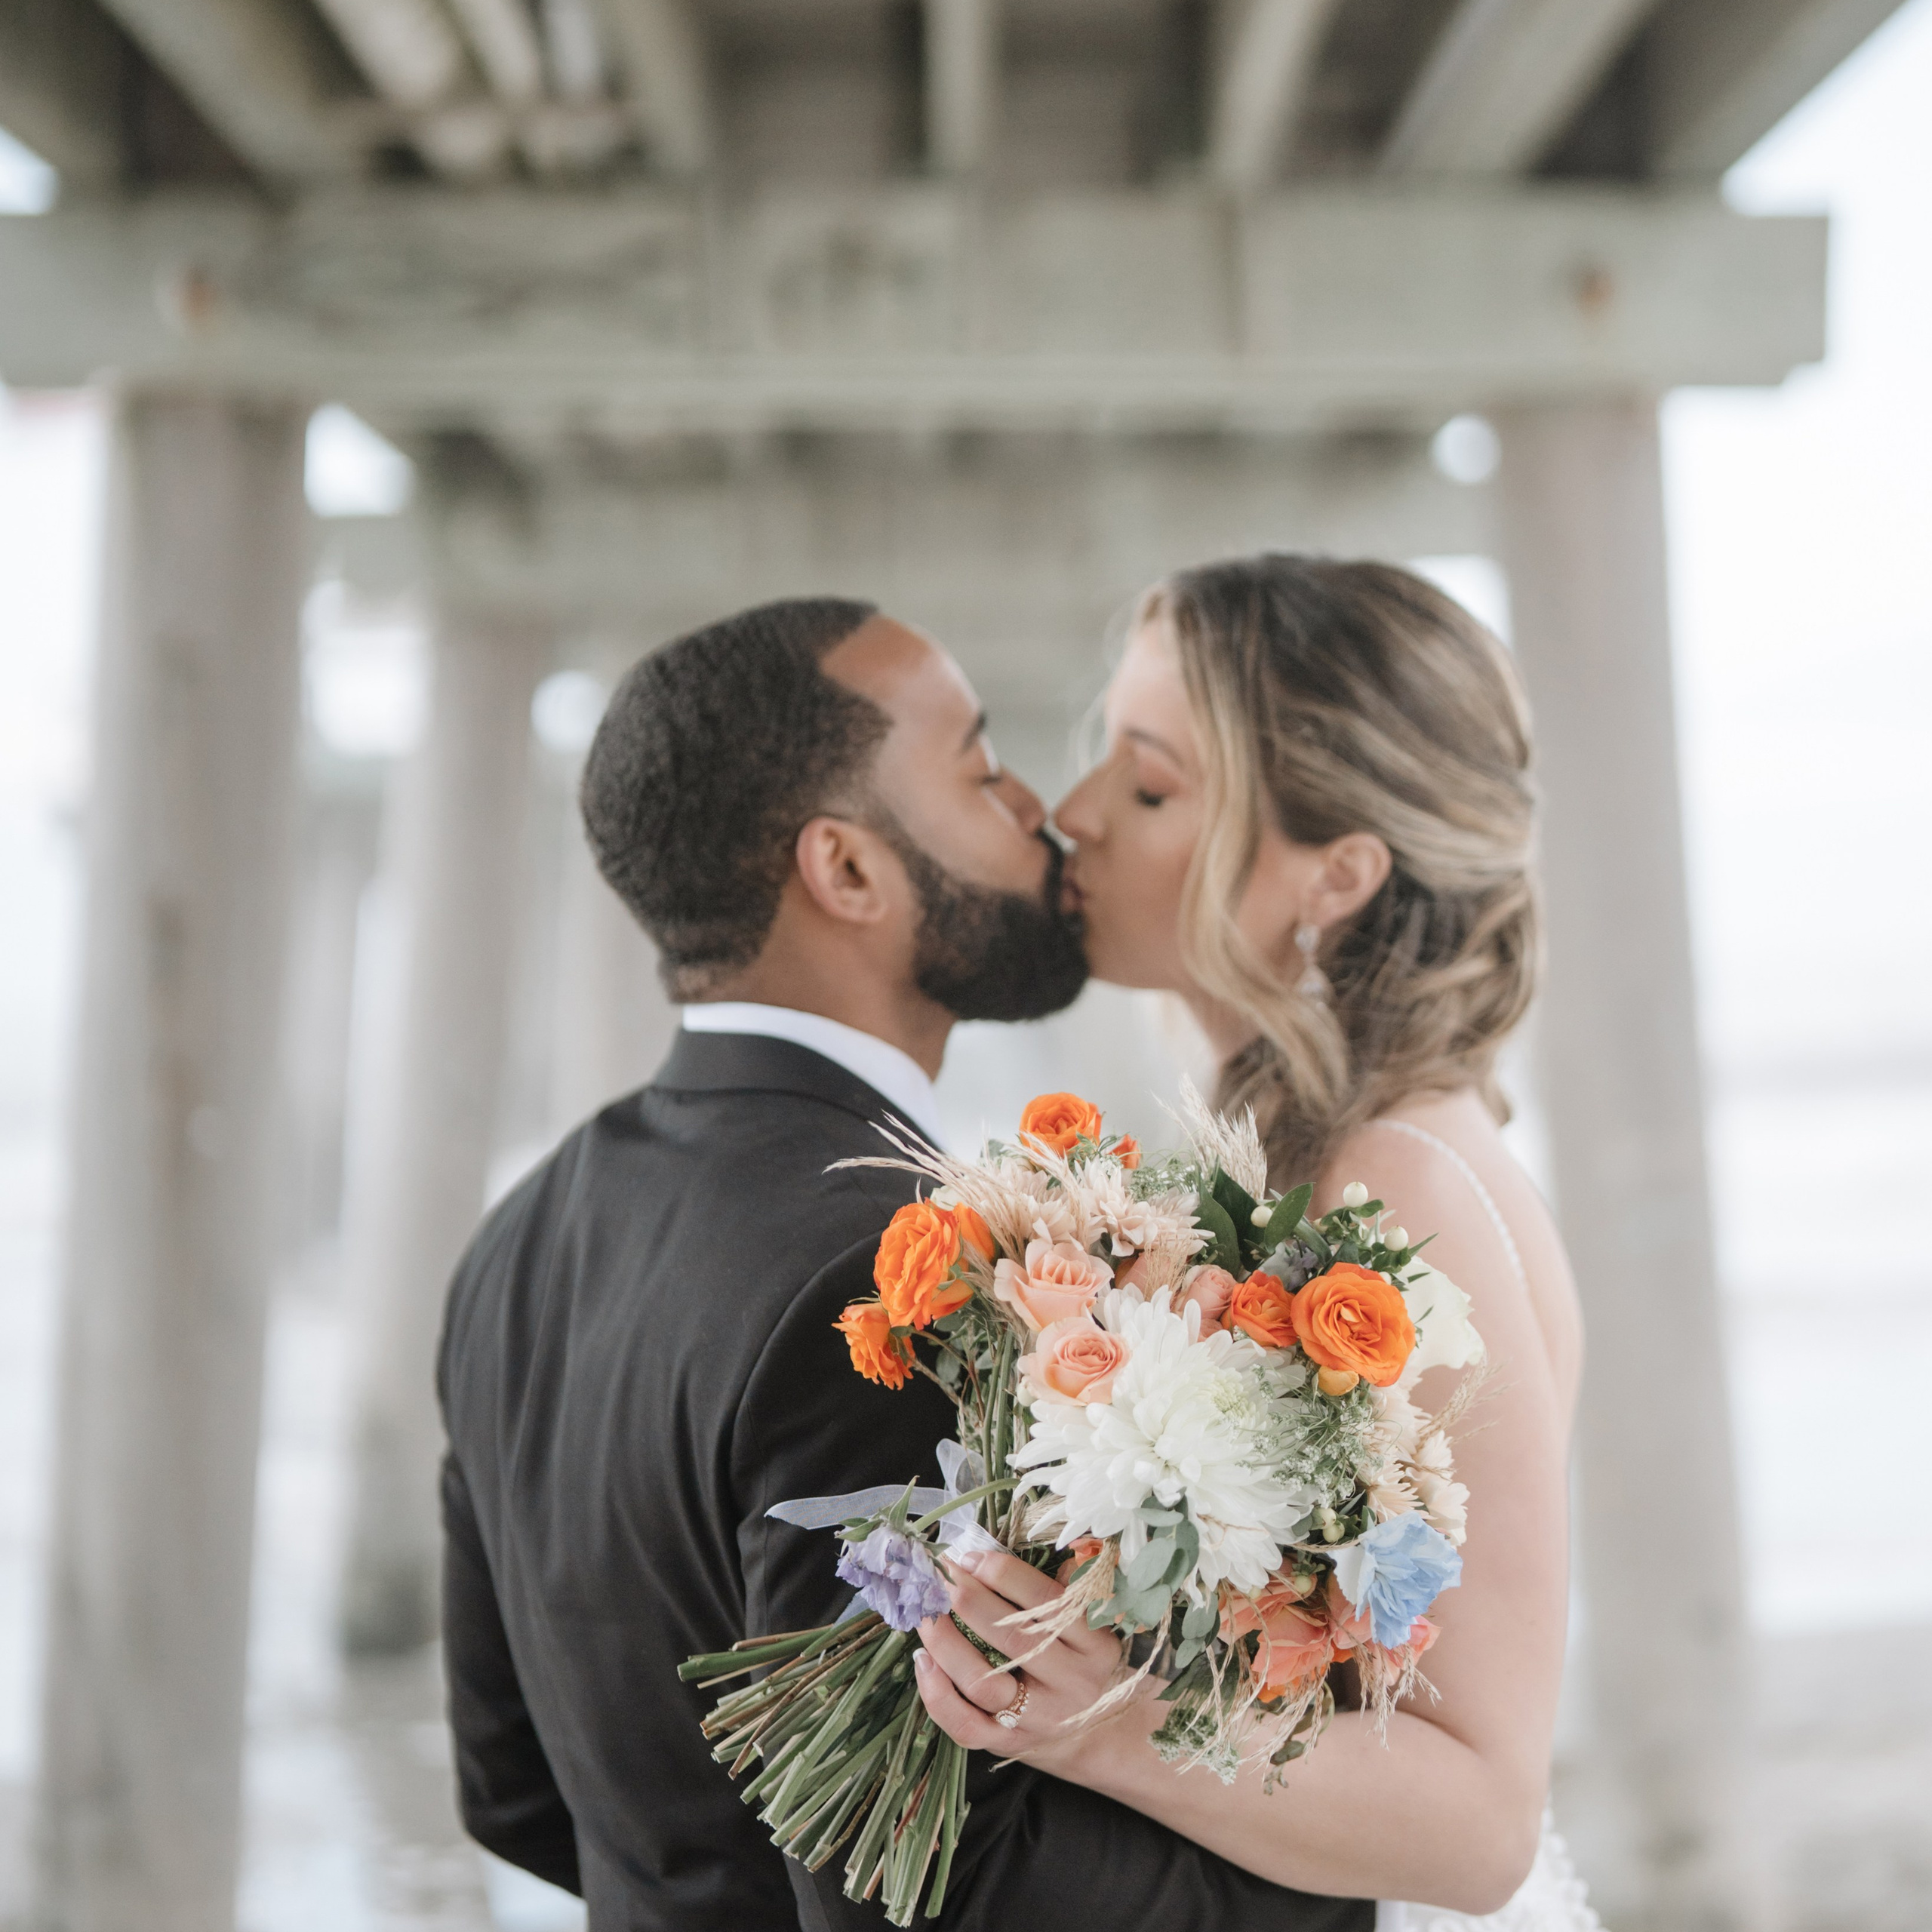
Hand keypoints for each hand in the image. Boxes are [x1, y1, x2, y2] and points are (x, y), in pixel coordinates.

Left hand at [913, 1547, 1126, 1772]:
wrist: (1097, 1731)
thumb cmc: (1082, 1661)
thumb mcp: (1091, 1626)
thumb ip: (1063, 1589)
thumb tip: (1014, 1552)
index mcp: (1094, 1647)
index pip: (1046, 1603)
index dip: (1003, 1574)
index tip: (971, 1556)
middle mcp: (1070, 1685)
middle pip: (1012, 1639)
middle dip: (968, 1600)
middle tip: (940, 1575)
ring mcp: (1038, 1720)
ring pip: (983, 1683)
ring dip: (946, 1643)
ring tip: (927, 1612)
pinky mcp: (1008, 1745)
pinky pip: (965, 1724)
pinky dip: (937, 1694)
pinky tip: (922, 1660)